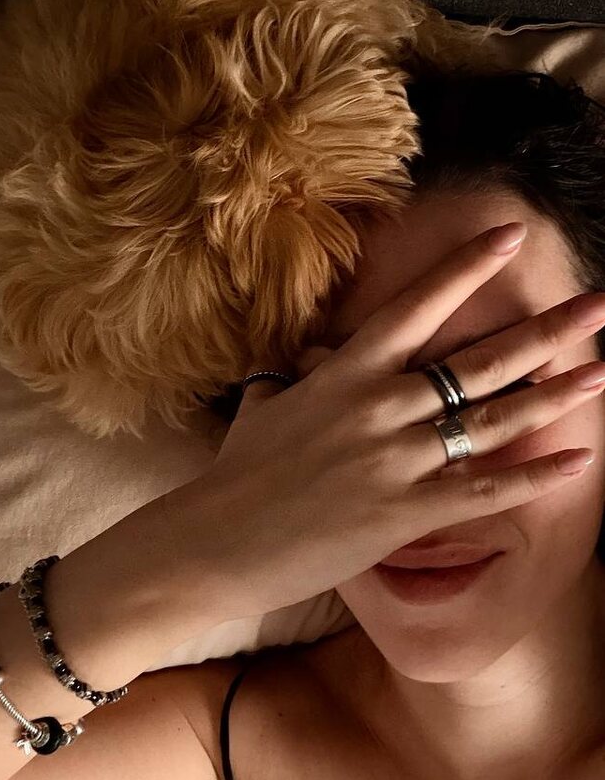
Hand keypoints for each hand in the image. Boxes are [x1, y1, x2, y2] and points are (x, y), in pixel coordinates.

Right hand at [163, 222, 604, 617]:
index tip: (512, 236)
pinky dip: (533, 477)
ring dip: (553, 395)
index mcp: (346, 371)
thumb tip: (309, 363)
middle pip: (478, 359)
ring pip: (491, 420)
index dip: (468, 268)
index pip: (417, 306)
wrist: (213, 543)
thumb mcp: (266, 408)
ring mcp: (395, 458)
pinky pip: (482, 491)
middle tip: (598, 304)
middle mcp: (379, 405)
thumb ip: (298, 379)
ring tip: (601, 371)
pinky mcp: (403, 513)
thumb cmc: (236, 476)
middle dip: (545, 330)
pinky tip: (577, 461)